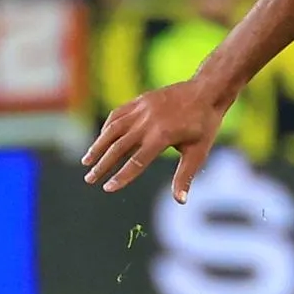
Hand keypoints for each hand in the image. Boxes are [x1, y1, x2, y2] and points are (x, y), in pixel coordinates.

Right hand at [81, 79, 227, 201]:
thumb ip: (185, 176)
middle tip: (89, 180)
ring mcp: (142, 110)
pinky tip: (101, 139)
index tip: (107, 188)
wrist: (207, 91)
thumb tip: (180, 201)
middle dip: (102, 165)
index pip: (136, 162)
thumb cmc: (204, 125)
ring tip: (87, 162)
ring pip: (112, 130)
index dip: (121, 177)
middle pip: (118, 148)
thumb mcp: (198, 152)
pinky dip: (107, 128)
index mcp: (162, 137)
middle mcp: (147, 123)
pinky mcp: (140, 101)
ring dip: (98, 146)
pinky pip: (118, 115)